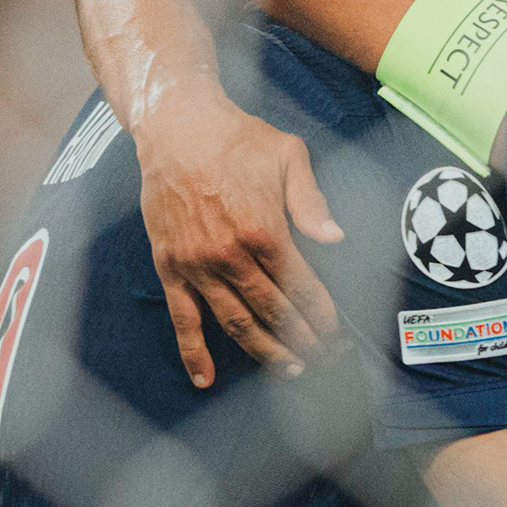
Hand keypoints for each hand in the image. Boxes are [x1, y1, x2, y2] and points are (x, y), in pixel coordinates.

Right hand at [139, 97, 344, 387]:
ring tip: (289, 368)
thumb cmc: (236, 137)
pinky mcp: (171, 267)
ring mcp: (198, 265)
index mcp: (265, 230)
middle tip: (323, 358)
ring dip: (265, 352)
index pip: (302, 288)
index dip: (322, 316)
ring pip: (236, 323)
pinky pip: (183, 318)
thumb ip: (311, 200)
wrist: (175, 126)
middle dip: (303, 340)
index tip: (336, 334)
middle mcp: (231, 255)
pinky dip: (194, 352)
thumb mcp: (288, 155)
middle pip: (274, 313)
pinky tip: (206, 379)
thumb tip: (335, 238)